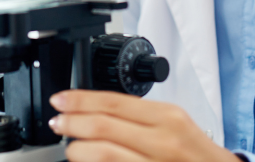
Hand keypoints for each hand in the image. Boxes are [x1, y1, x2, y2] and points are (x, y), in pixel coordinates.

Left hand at [48, 90, 240, 161]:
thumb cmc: (196, 154)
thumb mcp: (175, 123)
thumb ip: (140, 115)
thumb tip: (100, 109)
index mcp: (167, 117)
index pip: (113, 102)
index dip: (81, 100)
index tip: (61, 99)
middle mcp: (163, 142)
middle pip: (104, 127)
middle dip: (72, 122)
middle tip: (58, 120)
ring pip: (103, 154)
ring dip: (77, 149)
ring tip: (70, 146)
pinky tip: (86, 161)